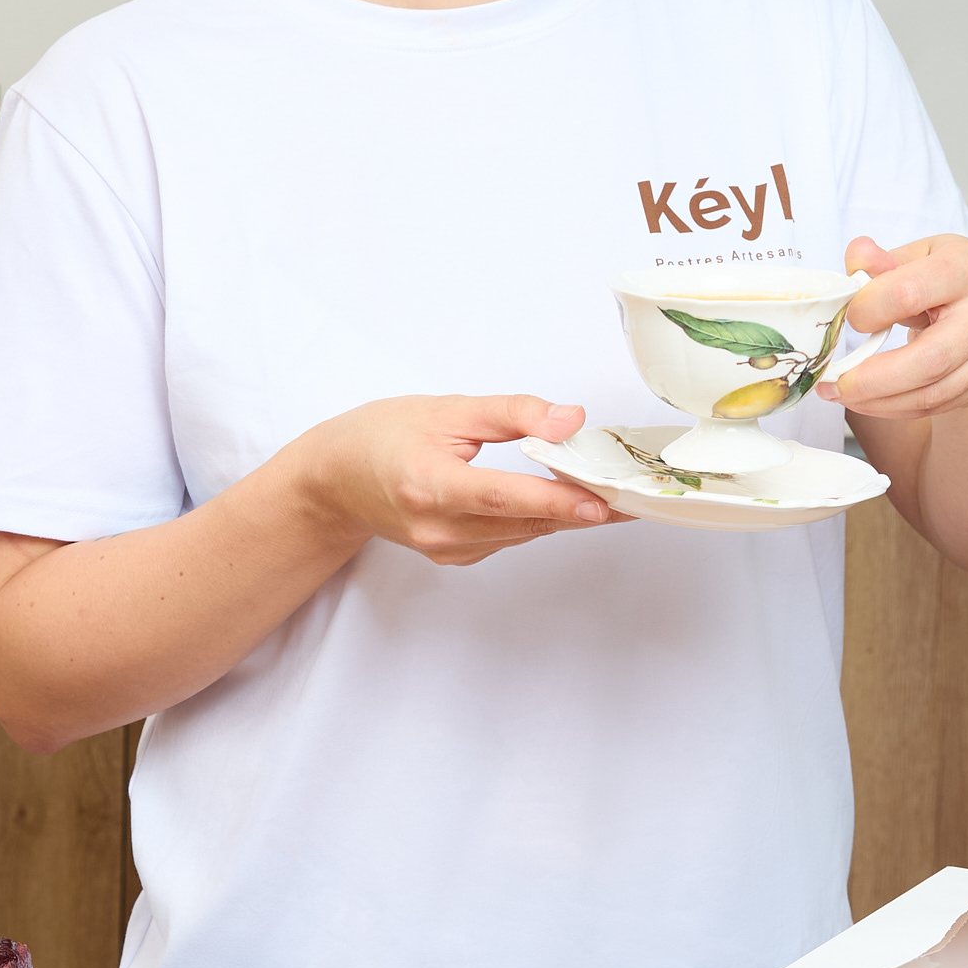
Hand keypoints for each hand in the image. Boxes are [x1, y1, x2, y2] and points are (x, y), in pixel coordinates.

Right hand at [294, 394, 622, 566]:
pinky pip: (508, 538)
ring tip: (609, 491)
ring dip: (564, 513)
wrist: (334, 480)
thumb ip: (512, 413)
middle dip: (580, 508)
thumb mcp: (446, 409)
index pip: (502, 496)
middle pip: (523, 521)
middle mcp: (437, 528)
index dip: (555, 500)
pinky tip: (558, 499)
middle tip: (633, 494)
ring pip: (522, 533)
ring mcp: (445, 549)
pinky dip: (535, 518)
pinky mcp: (453, 557)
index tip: (600, 502)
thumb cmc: (383, 436)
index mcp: (430, 485)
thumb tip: (569, 420)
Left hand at [817, 236, 967, 419]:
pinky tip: (870, 401)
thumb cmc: (953, 276)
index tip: (849, 317)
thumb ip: (882, 261)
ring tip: (842, 394)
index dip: (869, 310)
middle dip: (872, 378)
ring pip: (933, 392)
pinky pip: (936, 405)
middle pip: (929, 358)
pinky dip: (896, 407)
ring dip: (879, 401)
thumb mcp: (920, 254)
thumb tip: (856, 258)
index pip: (910, 292)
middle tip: (834, 382)